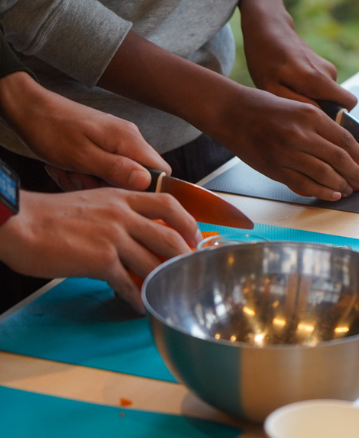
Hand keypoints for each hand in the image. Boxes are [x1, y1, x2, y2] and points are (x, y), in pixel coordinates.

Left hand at [0, 72, 169, 190]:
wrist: (29, 108)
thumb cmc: (51, 130)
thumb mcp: (80, 156)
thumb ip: (116, 169)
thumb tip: (147, 182)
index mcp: (128, 140)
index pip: (161, 172)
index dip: (146, 190)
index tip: (117, 194)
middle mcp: (128, 139)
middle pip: (137, 177)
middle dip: (109, 187)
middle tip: (80, 180)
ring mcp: (116, 140)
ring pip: (117, 174)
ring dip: (92, 181)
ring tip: (68, 171)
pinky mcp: (104, 143)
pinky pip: (104, 167)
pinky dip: (85, 173)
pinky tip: (66, 167)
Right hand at [0, 190, 200, 312]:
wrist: (19, 223)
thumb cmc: (51, 215)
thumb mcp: (94, 201)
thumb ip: (120, 211)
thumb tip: (140, 229)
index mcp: (123, 197)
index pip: (169, 204)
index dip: (188, 221)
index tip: (194, 236)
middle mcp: (123, 215)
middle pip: (170, 236)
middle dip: (185, 256)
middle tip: (190, 268)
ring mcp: (113, 237)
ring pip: (153, 262)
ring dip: (162, 280)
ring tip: (167, 290)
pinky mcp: (100, 260)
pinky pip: (128, 283)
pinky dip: (138, 297)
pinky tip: (139, 304)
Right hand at [211, 85, 358, 200]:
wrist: (231, 112)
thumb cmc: (265, 108)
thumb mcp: (298, 106)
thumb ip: (319, 125)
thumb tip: (344, 145)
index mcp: (310, 115)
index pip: (344, 139)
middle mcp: (300, 134)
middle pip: (338, 159)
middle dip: (355, 173)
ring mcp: (287, 153)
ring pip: (324, 174)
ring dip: (341, 184)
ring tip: (350, 189)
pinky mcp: (275, 168)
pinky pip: (303, 184)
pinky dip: (321, 191)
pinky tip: (332, 193)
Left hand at [243, 19, 357, 109]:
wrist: (268, 29)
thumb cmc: (265, 61)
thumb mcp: (272, 87)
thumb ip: (297, 103)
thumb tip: (320, 116)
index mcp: (317, 79)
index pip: (346, 107)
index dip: (333, 118)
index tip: (313, 122)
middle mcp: (329, 72)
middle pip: (340, 103)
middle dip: (323, 110)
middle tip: (296, 107)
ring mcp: (328, 67)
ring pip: (329, 96)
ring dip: (313, 99)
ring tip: (290, 92)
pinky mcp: (325, 66)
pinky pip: (324, 87)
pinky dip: (310, 90)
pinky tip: (292, 84)